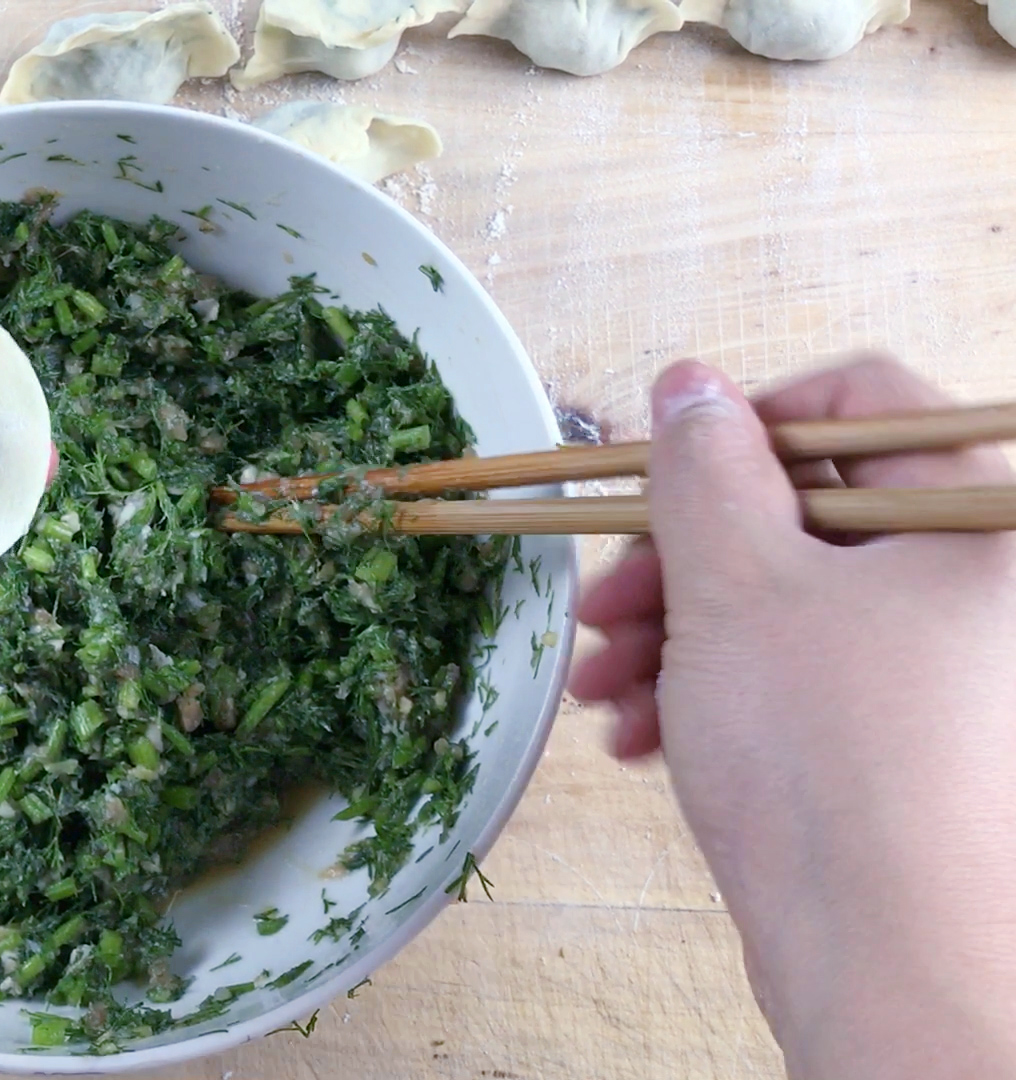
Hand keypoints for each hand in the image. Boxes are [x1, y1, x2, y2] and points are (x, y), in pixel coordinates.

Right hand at [570, 356, 1015, 1079]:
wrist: (887, 955)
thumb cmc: (828, 760)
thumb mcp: (736, 586)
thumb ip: (703, 469)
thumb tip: (687, 384)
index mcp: (978, 514)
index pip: (859, 402)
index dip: (740, 425)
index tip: (658, 476)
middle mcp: (978, 581)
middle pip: (807, 511)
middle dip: (682, 558)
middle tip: (604, 602)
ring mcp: (949, 664)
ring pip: (790, 600)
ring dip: (679, 632)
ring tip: (608, 689)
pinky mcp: (910, 733)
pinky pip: (803, 673)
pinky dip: (717, 689)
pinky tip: (647, 735)